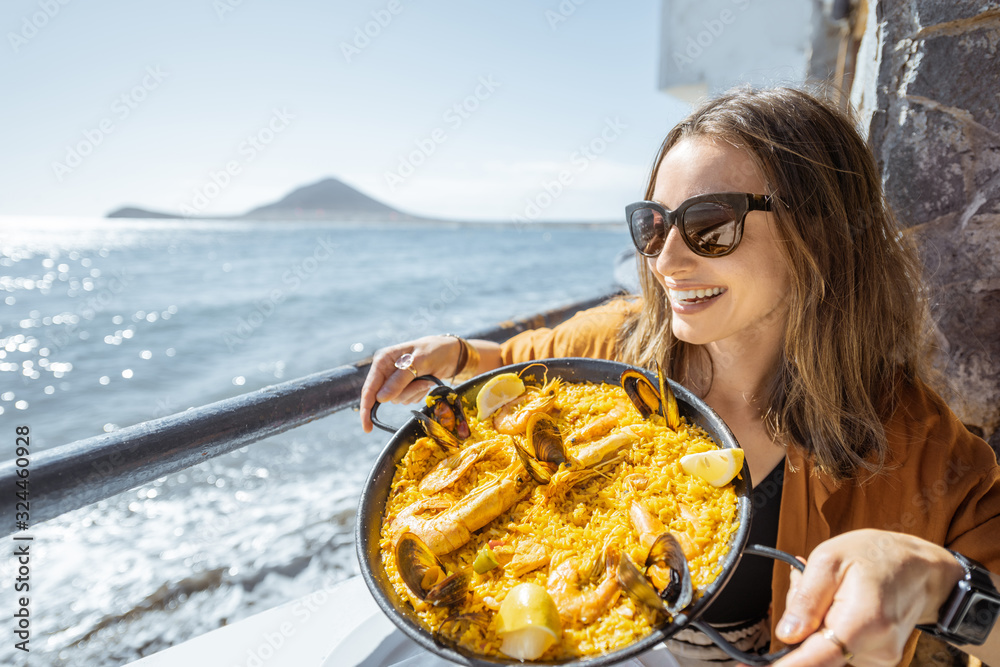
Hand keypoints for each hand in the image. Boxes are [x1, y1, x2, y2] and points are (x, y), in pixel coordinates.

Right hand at [359, 336, 460, 432]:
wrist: (451, 352)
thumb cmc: (435, 350)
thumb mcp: (419, 361)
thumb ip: (399, 380)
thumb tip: (381, 399)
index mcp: (383, 360)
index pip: (369, 388)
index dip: (366, 408)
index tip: (367, 427)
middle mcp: (385, 370)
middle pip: (386, 396)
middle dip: (406, 393)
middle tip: (424, 381)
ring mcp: (395, 379)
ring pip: (399, 399)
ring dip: (415, 392)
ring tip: (427, 378)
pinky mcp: (405, 386)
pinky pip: (409, 399)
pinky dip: (419, 393)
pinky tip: (427, 381)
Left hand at [775, 529, 963, 665]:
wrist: (923, 569)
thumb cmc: (876, 556)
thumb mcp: (830, 559)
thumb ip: (805, 597)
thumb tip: (786, 634)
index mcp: (863, 622)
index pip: (817, 659)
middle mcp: (876, 650)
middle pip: (816, 655)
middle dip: (799, 628)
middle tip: (803, 584)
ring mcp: (880, 660)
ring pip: (826, 652)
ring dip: (815, 626)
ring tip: (831, 590)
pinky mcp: (878, 661)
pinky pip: (839, 651)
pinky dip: (829, 630)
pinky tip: (839, 604)